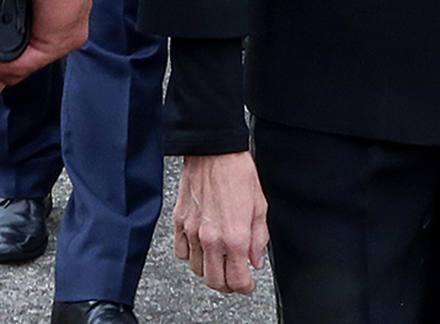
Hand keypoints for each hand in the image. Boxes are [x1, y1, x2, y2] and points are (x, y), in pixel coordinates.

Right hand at [173, 152, 269, 293]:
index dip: (245, 287)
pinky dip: (191, 256)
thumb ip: (259, 239)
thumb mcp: (260, 207)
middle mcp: (211, 238)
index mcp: (235, 236)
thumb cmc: (238, 172)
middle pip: (215, 282)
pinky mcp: (179, 222)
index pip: (237, 281)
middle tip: (236, 277)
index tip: (248, 284)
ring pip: (197, 270)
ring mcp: (192, 232)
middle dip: (228, 284)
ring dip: (210, 271)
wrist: (214, 151)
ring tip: (220, 261)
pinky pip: (181, 253)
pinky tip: (202, 248)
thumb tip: (256, 261)